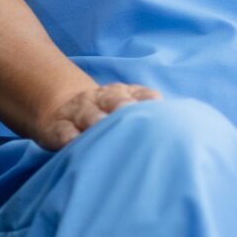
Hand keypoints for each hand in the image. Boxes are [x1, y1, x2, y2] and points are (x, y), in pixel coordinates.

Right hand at [32, 80, 159, 150]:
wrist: (62, 107)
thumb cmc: (104, 113)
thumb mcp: (124, 106)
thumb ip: (146, 111)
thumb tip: (179, 127)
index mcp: (122, 94)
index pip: (139, 94)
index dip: (147, 99)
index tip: (158, 106)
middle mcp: (101, 99)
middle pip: (113, 100)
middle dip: (122, 106)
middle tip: (129, 113)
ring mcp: (78, 112)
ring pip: (88, 114)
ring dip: (96, 120)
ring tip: (101, 126)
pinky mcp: (57, 128)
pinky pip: (62, 131)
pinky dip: (68, 137)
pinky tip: (73, 143)